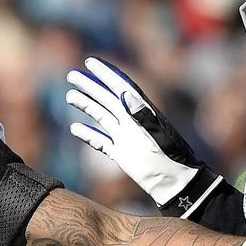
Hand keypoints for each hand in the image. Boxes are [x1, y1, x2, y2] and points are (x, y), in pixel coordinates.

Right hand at [66, 57, 224, 217]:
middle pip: (107, 99)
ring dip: (86, 105)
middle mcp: (132, 122)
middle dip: (90, 86)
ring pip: (101, 116)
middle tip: (71, 75)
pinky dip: (88, 134)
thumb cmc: (171, 158)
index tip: (90, 62)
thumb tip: (124, 94)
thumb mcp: (158, 135)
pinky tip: (75, 128)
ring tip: (70, 96)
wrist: (175, 183)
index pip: (120, 87)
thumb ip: (142, 115)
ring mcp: (125, 137)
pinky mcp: (121, 153)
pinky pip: (101, 141)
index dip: (106, 74)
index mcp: (142, 112)